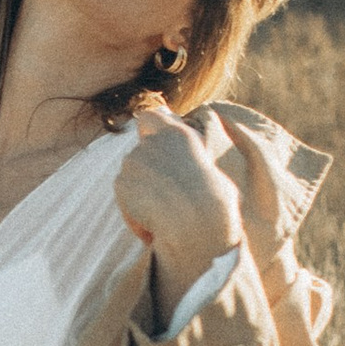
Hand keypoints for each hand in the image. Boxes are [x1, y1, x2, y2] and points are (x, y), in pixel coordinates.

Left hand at [114, 98, 243, 322]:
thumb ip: (190, 161)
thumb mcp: (213, 181)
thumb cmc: (220, 215)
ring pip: (129, 186)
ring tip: (168, 220)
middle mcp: (158, 141)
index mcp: (185, 139)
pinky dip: (135, 219)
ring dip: (141, 205)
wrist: (203, 230)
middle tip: (170, 208)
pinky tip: (155, 226)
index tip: (149, 133)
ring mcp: (138, 159)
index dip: (148, 126)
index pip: (151, 115)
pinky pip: (125, 206)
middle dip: (145, 183)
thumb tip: (171, 138)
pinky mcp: (125, 180)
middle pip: (135, 159)